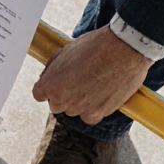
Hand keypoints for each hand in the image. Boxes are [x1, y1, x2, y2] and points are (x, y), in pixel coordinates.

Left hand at [31, 27, 151, 124]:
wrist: (124, 48)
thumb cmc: (95, 45)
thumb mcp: (66, 50)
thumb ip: (53, 67)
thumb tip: (47, 76)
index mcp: (50, 84)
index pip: (39, 94)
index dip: (48, 88)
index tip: (57, 83)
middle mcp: (62, 100)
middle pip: (56, 105)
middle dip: (63, 95)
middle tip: (77, 82)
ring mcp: (80, 108)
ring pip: (73, 111)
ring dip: (79, 102)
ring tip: (93, 84)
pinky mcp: (98, 113)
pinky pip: (89, 117)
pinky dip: (93, 109)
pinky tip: (100, 96)